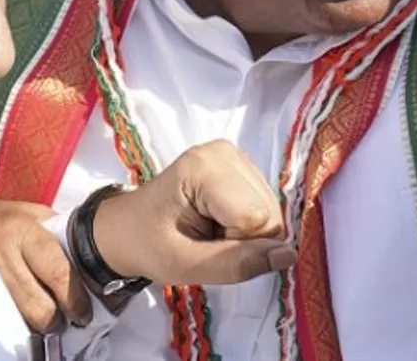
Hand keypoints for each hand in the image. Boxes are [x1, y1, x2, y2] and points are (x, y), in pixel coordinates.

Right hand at [0, 196, 91, 332]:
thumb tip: (89, 265)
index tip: (83, 311)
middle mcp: (0, 253)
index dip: (72, 297)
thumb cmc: (9, 216)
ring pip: (17, 309)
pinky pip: (4, 309)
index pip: (54, 271)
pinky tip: (33, 313)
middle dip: (55, 317)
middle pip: (33, 299)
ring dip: (39, 320)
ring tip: (56, 321)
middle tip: (73, 319)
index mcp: (22, 231)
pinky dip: (22, 315)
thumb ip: (62, 238)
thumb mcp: (40, 216)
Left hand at [93, 140, 295, 286]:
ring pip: (271, 209)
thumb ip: (236, 263)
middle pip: (268, 212)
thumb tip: (289, 256)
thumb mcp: (183, 266)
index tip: (204, 247)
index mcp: (204, 168)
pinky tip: (219, 220)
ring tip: (209, 231)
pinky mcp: (240, 162)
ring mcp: (233, 153)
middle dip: (245, 239)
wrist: (127, 228)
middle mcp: (224, 151)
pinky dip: (247, 221)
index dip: (239, 246)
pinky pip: (265, 202)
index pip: (256, 219)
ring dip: (246, 232)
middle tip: (206, 241)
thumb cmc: (149, 245)